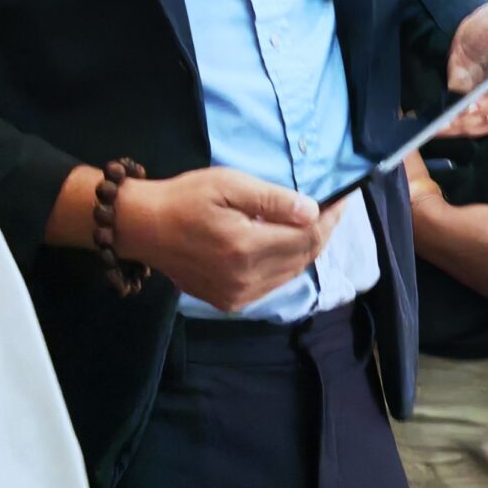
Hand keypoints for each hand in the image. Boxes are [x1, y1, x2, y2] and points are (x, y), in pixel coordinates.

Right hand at [114, 166, 343, 313]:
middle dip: (324, 232)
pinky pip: (271, 285)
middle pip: (304, 257)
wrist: (143, 227)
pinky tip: (283, 244)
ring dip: (306, 249)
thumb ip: (272, 200)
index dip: (331, 217)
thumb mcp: (228, 184)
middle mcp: (246, 279)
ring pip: (291, 274)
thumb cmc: (184, 198)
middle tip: (334, 208)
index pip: (308, 237)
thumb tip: (313, 211)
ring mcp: (237, 296)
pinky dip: (285, 264)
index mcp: (247, 248)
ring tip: (312, 223)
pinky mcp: (229, 302)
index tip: (344, 198)